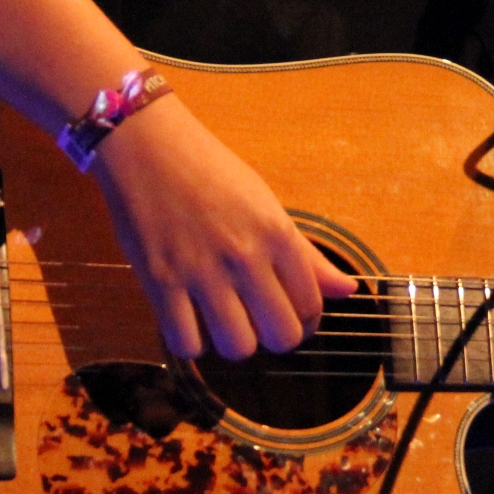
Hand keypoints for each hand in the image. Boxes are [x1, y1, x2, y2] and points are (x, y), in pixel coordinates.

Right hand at [86, 94, 355, 360]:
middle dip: (275, 337)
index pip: (311, 305)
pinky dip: (191, 342)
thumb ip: (305, 254)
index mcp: (277, 233)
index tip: (291, 316)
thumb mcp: (266, 204)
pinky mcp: (159, 282)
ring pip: (238, 348)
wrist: (147, 146)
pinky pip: (186, 344)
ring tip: (225, 321)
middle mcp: (244, 256)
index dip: (305, 320)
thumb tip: (347, 290)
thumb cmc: (210, 171)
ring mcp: (201, 272)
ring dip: (235, 343)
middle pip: (281, 336)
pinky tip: (191, 321)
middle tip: (261, 323)